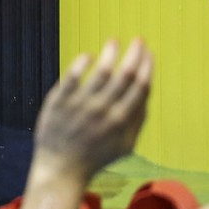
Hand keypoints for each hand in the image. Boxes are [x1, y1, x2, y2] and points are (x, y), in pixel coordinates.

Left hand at [30, 39, 152, 184]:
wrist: (61, 168)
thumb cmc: (96, 156)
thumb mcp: (125, 145)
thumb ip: (137, 120)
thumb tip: (145, 93)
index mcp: (122, 121)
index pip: (140, 87)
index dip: (147, 67)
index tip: (149, 52)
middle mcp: (103, 111)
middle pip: (124, 75)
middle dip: (134, 55)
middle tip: (139, 40)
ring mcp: (80, 105)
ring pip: (99, 72)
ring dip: (110, 54)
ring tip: (114, 41)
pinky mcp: (59, 102)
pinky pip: (71, 77)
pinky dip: (81, 64)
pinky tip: (88, 55)